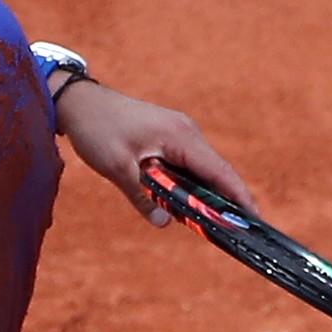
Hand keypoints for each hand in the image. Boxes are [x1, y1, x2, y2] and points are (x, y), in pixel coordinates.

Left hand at [56, 79, 256, 224]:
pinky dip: (190, 181)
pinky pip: (187, 161)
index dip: (239, 196)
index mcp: (180, 136)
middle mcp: (186, 131)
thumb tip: (163, 223)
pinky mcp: (167, 134)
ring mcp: (178, 131)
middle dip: (224, 200)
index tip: (254, 219)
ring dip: (204, 191)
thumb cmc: (96, 129)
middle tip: (232, 230)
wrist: (77, 102)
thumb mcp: (116, 167)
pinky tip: (184, 200)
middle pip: (215, 171)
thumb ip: (141, 196)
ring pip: (201, 167)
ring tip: (210, 221)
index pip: (220, 171)